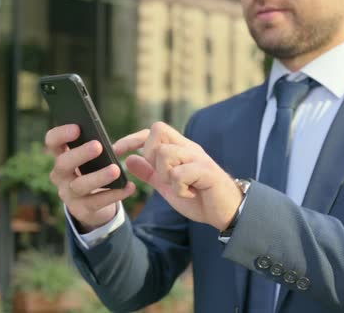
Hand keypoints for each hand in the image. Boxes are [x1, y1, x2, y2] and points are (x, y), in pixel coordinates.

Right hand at [45, 124, 136, 232]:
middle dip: (80, 154)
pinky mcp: (81, 210)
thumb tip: (115, 146)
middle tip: (98, 146)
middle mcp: (60, 175)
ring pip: (79, 185)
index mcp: (63, 156)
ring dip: (98, 177)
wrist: (97, 204)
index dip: (61, 134)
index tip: (78, 128)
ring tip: (116, 169)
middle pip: (63, 163)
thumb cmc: (98, 170)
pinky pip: (96, 202)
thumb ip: (102, 145)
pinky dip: (114, 194)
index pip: (52, 141)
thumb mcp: (96, 157)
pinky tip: (129, 187)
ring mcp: (68, 194)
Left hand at [115, 122, 242, 230]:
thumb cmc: (199, 198)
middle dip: (151, 156)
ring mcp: (198, 158)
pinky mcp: (207, 171)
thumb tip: (129, 159)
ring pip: (166, 153)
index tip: (117, 150)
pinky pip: (180, 173)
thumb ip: (150, 172)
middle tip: (162, 176)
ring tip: (179, 188)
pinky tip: (189, 194)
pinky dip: (180, 189)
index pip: (153, 131)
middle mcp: (189, 148)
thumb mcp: (168, 185)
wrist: (226, 212)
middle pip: (158, 131)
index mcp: (179, 149)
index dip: (132, 139)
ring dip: (166, 175)